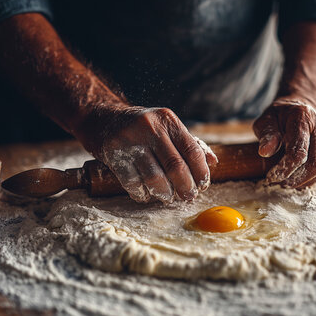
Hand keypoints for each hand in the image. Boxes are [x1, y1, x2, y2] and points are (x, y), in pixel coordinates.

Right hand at [76, 106, 217, 202]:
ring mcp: (130, 140)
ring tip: (167, 197)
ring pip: (155, 177)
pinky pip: (132, 182)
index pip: (192, 150)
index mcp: (167, 120)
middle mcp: (150, 127)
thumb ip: (190, 143)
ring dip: (164, 193)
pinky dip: (142, 193)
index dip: (201, 172)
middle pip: (176, 166)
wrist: (102, 118)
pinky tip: (146, 194)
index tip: (203, 186)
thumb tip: (213, 162)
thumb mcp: (166, 127)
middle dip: (186, 187)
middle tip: (188, 197)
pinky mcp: (113, 153)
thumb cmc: (142, 127)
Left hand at [253, 97, 315, 187]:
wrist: (300, 108)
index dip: (285, 169)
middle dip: (296, 179)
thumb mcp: (266, 121)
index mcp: (303, 117)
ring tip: (291, 182)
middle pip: (314, 164)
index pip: (298, 152)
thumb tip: (265, 152)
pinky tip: (304, 180)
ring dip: (307, 182)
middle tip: (281, 183)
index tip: (272, 177)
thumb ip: (266, 135)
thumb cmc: (280, 117)